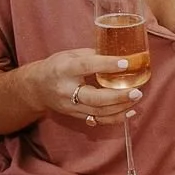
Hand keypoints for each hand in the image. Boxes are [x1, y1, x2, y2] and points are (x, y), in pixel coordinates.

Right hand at [17, 48, 141, 127]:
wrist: (37, 88)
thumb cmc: (57, 66)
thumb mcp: (71, 54)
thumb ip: (93, 55)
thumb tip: (120, 54)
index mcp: (65, 69)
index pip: (87, 66)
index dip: (107, 64)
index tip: (126, 62)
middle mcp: (67, 90)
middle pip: (94, 98)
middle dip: (118, 96)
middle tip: (137, 91)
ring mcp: (70, 106)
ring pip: (98, 111)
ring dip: (121, 107)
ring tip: (137, 97)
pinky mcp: (75, 115)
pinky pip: (97, 120)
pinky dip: (115, 118)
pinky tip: (129, 112)